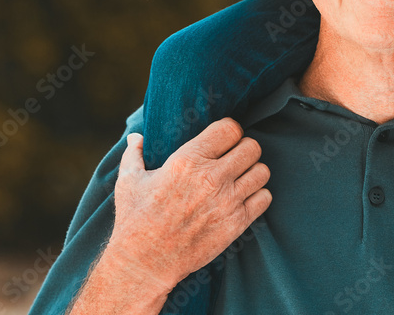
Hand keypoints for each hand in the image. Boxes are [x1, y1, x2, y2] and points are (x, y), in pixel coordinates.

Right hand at [106, 119, 271, 292]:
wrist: (144, 264)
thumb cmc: (134, 220)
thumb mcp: (128, 181)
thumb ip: (134, 154)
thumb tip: (135, 136)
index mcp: (189, 160)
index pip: (231, 128)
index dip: (230, 131)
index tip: (224, 140)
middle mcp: (212, 177)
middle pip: (252, 147)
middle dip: (244, 150)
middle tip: (234, 159)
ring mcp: (227, 201)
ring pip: (262, 171)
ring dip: (253, 173)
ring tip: (241, 178)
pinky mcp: (236, 224)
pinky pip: (264, 198)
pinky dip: (258, 197)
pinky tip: (244, 199)